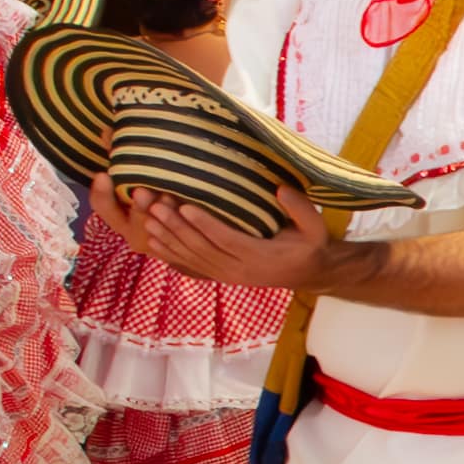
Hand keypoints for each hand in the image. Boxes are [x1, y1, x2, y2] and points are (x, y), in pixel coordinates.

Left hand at [108, 181, 341, 294]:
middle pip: (202, 248)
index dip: (204, 224)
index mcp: (259, 256)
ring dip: (168, 238)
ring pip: (192, 258)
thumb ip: (300, 209)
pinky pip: (190, 266)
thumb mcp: (315, 227)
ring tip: (149, 218)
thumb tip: (280, 188)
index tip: (185, 206)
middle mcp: (239, 269)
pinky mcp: (221, 275)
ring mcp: (227, 275)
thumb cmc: (310, 245)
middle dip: (176, 227)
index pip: (226, 239)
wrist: (309, 273)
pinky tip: (153, 241)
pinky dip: (170, 254)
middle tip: (156, 205)